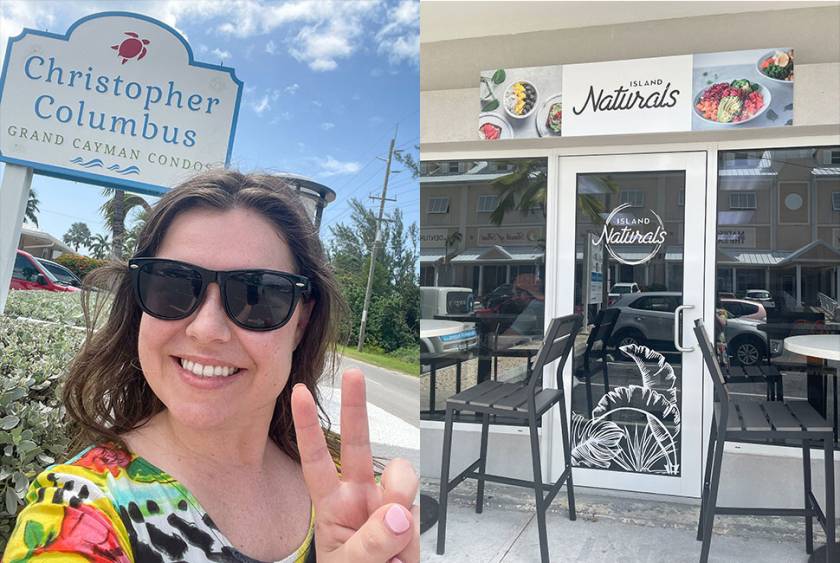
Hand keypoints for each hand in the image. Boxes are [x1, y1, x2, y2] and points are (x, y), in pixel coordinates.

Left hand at [291, 369, 419, 562]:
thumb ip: (370, 543)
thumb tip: (398, 513)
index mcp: (332, 506)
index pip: (316, 460)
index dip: (308, 427)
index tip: (300, 395)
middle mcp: (360, 499)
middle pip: (359, 445)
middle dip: (356, 408)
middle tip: (354, 375)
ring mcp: (387, 507)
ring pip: (402, 479)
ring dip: (400, 502)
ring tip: (391, 544)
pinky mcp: (411, 520)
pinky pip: (419, 512)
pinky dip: (413, 536)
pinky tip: (401, 556)